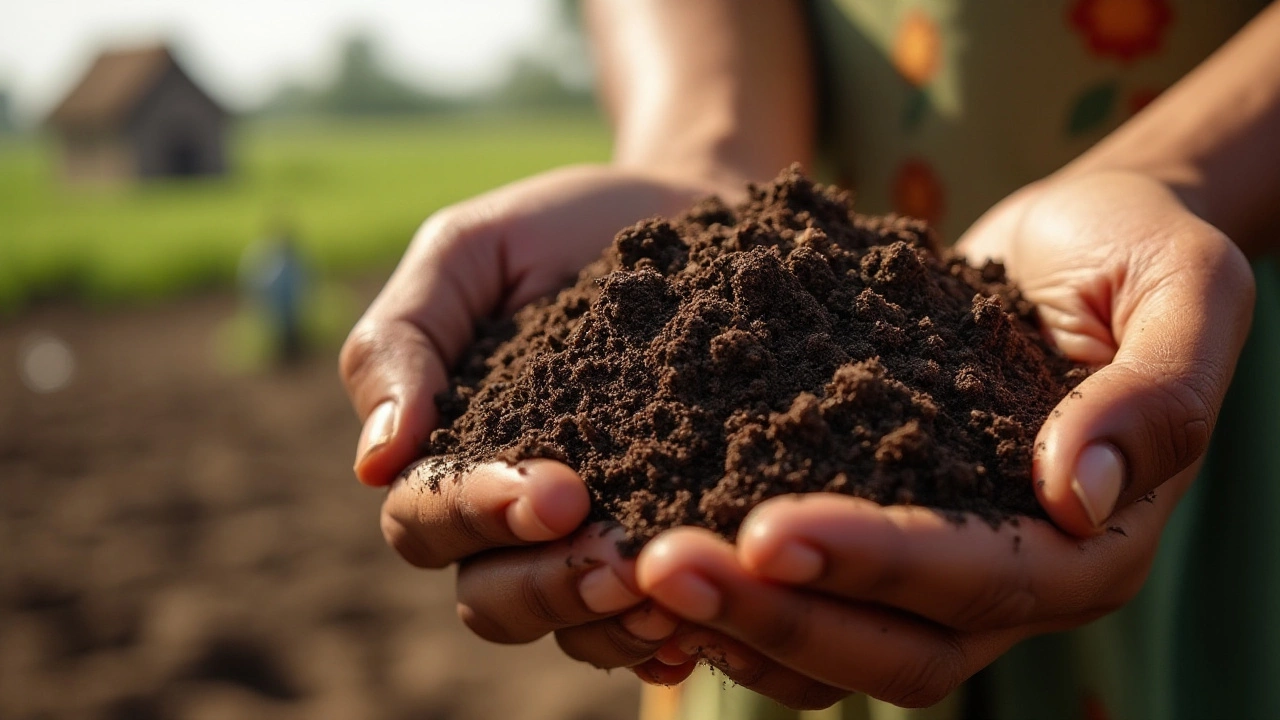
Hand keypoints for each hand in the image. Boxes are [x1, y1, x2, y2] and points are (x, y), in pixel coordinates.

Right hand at [341, 164, 726, 669]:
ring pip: (567, 626)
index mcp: (449, 450)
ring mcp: (588, 537)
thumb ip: (402, 339)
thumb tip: (373, 464)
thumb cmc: (567, 229)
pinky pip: (648, 622)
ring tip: (669, 597)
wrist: (693, 217)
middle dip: (549, 585)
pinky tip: (703, 626)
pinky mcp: (665, 541)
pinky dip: (664, 635)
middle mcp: (509, 514)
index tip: (559, 490)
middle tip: (622, 557)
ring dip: (608, 623)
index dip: (478, 516)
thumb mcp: (472, 251)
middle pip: (490, 598)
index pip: (426, 518)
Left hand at [628, 170, 1255, 707]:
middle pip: (893, 647)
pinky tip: (651, 554)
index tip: (769, 530)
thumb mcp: (1184, 288)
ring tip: (629, 571)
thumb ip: (1156, 392)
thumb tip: (1076, 492)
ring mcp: (941, 575)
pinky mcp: (883, 538)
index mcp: (1092, 543)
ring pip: (836, 650)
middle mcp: (1015, 583)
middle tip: (658, 565)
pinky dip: (736, 599)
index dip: (876, 562)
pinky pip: (807, 605)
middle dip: (776, 612)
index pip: (980, 578)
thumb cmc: (1135, 250)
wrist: (1077, 239)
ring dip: (736, 621)